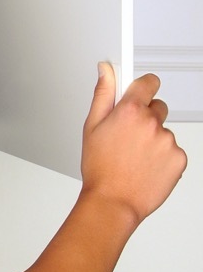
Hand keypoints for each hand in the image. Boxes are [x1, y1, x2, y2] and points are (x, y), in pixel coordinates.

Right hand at [80, 63, 186, 227]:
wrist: (114, 201)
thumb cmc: (100, 167)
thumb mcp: (91, 126)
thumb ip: (102, 93)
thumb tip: (106, 70)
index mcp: (129, 111)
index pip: (147, 83)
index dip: (143, 85)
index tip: (140, 89)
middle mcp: (152, 123)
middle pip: (157, 107)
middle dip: (145, 116)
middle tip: (127, 134)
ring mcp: (168, 141)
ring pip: (163, 131)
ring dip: (153, 138)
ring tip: (134, 156)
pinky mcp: (179, 159)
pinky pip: (173, 150)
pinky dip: (162, 156)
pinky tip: (145, 165)